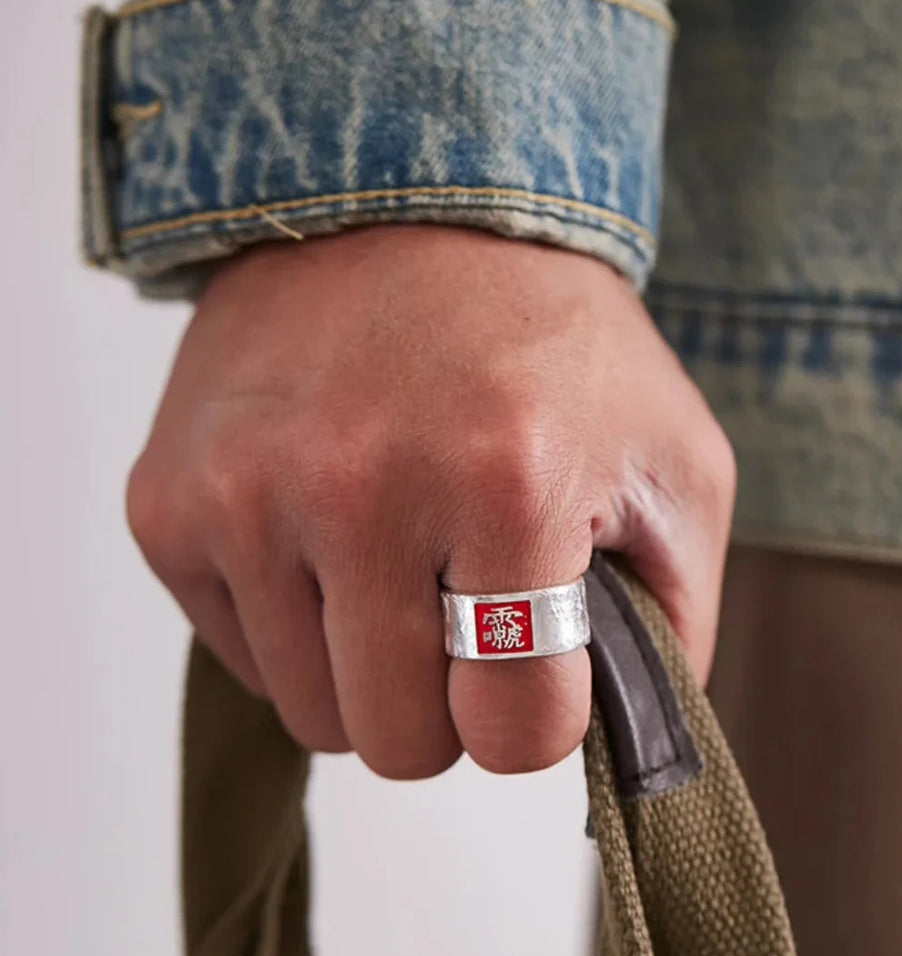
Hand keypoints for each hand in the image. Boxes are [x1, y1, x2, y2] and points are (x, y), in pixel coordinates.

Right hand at [127, 226, 734, 776]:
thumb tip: (630, 747)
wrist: (404, 208)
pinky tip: (328, 531)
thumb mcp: (676, 461)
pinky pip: (241, 657)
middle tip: (464, 605)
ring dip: (367, 662)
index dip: (536, 712)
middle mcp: (359, 490)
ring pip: (312, 715)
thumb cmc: (551, 342)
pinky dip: (295, 621)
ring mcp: (246, 495)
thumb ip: (678, 620)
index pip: (513, 734)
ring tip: (397, 554)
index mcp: (507, 484)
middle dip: (446, 702)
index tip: (536, 652)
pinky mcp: (168, 503)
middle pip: (399, 746)